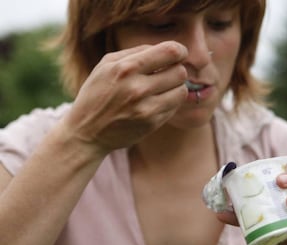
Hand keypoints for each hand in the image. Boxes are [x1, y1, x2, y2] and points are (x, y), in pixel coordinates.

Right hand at [61, 41, 188, 153]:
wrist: (86, 132)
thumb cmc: (97, 93)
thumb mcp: (106, 65)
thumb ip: (136, 52)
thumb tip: (166, 50)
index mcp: (125, 68)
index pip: (170, 52)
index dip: (180, 51)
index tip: (178, 54)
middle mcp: (137, 89)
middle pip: (180, 72)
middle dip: (176, 70)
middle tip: (167, 73)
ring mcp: (146, 109)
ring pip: (182, 91)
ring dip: (176, 87)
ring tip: (163, 88)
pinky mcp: (152, 124)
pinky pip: (174, 107)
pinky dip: (170, 102)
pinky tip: (156, 102)